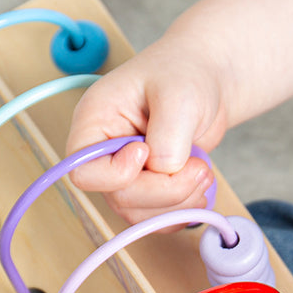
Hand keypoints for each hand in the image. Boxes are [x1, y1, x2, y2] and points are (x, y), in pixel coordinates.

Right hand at [65, 38, 229, 222]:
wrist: (208, 81)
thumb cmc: (185, 73)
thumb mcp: (178, 96)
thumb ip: (167, 138)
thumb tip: (163, 170)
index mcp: (94, 122)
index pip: (83, 172)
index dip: (119, 174)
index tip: (148, 151)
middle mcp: (105, 153)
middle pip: (120, 198)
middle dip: (166, 191)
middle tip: (198, 169)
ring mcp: (128, 174)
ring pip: (141, 214)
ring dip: (179, 204)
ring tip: (204, 172)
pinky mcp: (150, 188)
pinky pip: (158, 218)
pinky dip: (184, 211)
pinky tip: (200, 185)